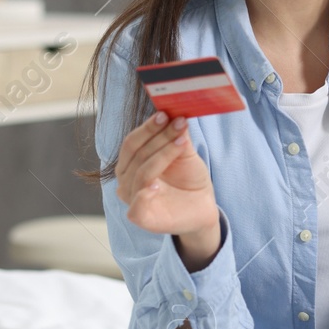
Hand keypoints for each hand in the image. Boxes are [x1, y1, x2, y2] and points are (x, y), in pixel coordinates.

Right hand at [114, 111, 216, 238]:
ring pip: (142, 173)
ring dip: (163, 155)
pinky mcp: (140, 217)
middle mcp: (126, 179)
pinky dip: (145, 194)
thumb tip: (176, 111)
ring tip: (181, 142)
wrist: (202, 206)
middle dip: (159, 137)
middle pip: (137, 154)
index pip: (133, 142)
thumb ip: (177, 135)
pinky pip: (137, 205)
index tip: (167, 114)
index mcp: (130, 162)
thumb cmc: (188, 179)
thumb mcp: (184, 153)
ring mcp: (131, 198)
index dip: (149, 127)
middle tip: (179, 123)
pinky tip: (157, 185)